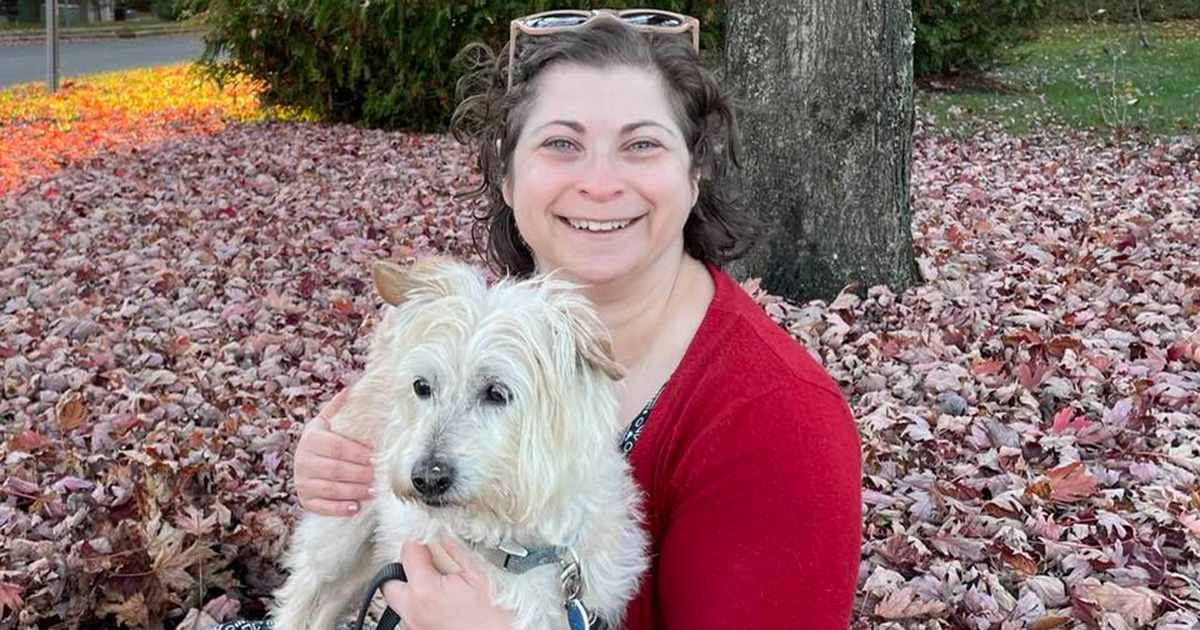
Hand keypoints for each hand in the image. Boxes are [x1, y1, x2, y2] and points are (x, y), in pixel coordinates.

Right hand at [293, 387, 374, 515]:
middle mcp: (303, 461)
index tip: (374, 457)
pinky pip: (322, 506)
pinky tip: (355, 506)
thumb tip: (351, 389)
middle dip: (360, 474)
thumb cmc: (322, 441)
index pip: (337, 447)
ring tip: (372, 491)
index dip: (357, 453)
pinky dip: (339, 508)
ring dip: (354, 491)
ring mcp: (302, 482)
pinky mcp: (305, 499)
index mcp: (311, 439)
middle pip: (336, 469)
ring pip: (331, 488)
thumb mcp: (326, 422)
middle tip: (378, 476)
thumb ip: (338, 408)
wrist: (304, 462)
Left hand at [382, 538, 515, 629]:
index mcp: (425, 591)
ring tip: (438, 586)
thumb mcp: (479, 576)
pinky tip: (441, 604)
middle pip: (389, 581)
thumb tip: (444, 537)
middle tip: (426, 563)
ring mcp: (415, 628)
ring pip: (399, 603)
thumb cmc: (495, 620)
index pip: (408, 552)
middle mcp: (413, 612)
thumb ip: (455, 552)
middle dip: (404, 568)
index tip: (429, 540)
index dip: (419, 541)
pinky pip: (410, 618)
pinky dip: (421, 607)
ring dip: (412, 590)